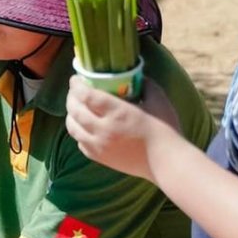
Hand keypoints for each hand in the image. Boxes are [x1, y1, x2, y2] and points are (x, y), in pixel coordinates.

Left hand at [65, 76, 181, 180]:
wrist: (167, 163)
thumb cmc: (166, 130)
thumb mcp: (158, 100)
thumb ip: (145, 85)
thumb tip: (135, 74)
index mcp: (117, 112)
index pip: (87, 95)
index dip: (77, 85)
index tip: (76, 79)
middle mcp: (103, 130)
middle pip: (75, 110)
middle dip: (71, 98)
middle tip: (74, 91)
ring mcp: (99, 146)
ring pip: (73, 128)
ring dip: (71, 115)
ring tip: (75, 108)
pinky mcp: (100, 159)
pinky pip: (80, 143)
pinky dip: (78, 133)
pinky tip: (84, 128)